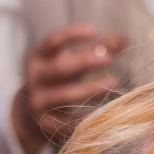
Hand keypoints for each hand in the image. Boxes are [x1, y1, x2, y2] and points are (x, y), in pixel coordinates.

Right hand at [11, 25, 124, 153]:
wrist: (29, 114)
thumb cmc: (59, 80)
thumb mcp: (71, 62)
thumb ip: (96, 50)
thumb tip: (125, 37)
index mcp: (40, 58)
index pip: (52, 42)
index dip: (70, 35)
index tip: (92, 30)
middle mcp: (35, 78)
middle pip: (58, 68)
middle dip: (82, 62)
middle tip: (108, 58)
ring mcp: (39, 101)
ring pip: (63, 95)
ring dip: (89, 89)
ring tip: (113, 82)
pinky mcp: (45, 123)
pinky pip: (67, 122)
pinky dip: (86, 118)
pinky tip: (105, 115)